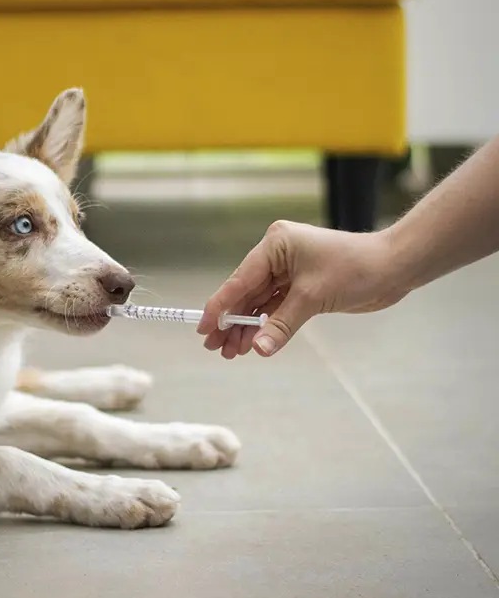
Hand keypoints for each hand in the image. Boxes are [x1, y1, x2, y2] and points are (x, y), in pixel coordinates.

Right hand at [197, 221, 406, 357]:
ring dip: (247, 328)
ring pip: (259, 303)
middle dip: (232, 322)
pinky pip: (276, 307)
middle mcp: (277, 255)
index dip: (220, 306)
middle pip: (245, 293)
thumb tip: (259, 349)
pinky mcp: (301, 286)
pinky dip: (266, 325)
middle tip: (215, 348)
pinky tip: (254, 343)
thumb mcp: (313, 297)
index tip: (204, 328)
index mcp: (275, 245)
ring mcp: (289, 270)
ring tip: (232, 352)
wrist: (394, 267)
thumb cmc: (357, 268)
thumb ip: (282, 324)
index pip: (240, 280)